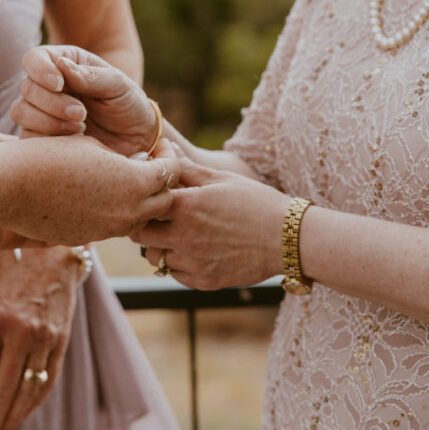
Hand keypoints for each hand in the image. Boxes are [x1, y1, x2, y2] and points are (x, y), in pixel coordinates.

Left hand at [0, 247, 78, 429]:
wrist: (50, 254)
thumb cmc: (6, 276)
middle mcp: (20, 330)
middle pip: (3, 388)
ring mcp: (44, 336)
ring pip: (28, 388)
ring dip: (13, 416)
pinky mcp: (61, 339)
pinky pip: (48, 378)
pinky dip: (34, 401)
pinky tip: (22, 414)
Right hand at [4, 136, 178, 245]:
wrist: (10, 185)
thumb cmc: (51, 154)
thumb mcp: (94, 146)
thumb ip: (125, 160)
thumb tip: (141, 166)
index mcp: (134, 183)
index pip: (170, 173)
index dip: (169, 157)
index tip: (160, 148)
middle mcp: (126, 211)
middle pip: (163, 203)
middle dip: (162, 183)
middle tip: (150, 167)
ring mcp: (106, 229)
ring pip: (138, 220)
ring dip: (139, 203)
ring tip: (126, 183)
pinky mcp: (86, 238)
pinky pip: (111, 228)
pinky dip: (114, 214)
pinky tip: (98, 196)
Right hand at [12, 45, 157, 155]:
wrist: (135, 139)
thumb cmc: (128, 104)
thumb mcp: (118, 85)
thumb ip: (90, 75)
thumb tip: (61, 65)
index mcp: (63, 63)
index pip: (34, 59)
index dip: (40, 71)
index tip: (59, 84)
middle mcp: (47, 86)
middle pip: (27, 88)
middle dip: (52, 103)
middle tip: (81, 114)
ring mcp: (40, 112)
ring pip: (21, 112)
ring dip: (48, 122)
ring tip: (80, 128)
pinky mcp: (40, 137)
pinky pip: (26, 138)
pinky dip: (47, 141)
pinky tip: (73, 142)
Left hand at [135, 153, 289, 290]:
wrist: (288, 238)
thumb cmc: (256, 202)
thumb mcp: (221, 179)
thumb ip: (187, 168)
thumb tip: (165, 148)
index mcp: (184, 206)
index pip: (143, 205)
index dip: (145, 202)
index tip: (153, 200)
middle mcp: (183, 236)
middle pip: (141, 236)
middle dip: (146, 226)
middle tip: (160, 220)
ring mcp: (192, 262)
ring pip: (156, 258)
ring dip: (161, 247)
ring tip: (180, 237)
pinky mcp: (203, 281)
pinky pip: (175, 275)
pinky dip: (179, 265)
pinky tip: (195, 252)